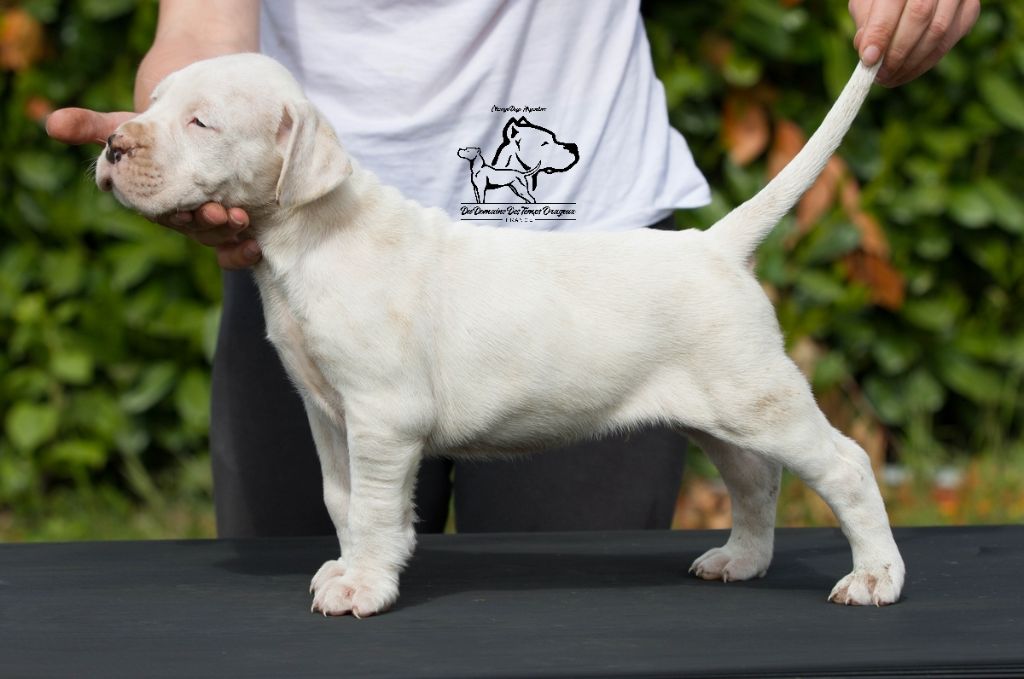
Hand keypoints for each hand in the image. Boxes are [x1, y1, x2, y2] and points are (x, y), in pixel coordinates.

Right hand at [46, 107, 261, 269]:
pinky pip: (236, 247)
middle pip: (195, 229)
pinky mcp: (234, 222)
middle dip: (208, 225)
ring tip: (242, 220)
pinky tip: (256, 245)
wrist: (194, 127)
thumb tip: (52, 123)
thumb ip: (91, 126)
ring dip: (230, 235)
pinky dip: (244, 251)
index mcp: (156, 202)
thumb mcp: (124, 126)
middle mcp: (182, 216)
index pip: (164, 215)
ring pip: (218, 239)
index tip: (185, 211)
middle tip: (222, 213)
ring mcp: (209, 222)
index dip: (175, 216)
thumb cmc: (155, 130)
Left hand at [849, 0, 979, 86]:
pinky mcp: (969, 9)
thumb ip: (866, 22)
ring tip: (890, 78)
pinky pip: (950, 40)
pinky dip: (927, 62)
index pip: (893, 3)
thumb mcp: (867, 2)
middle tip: (879, 75)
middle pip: (919, 16)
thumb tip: (870, 54)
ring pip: (939, 32)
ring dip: (912, 63)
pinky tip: (907, 72)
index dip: (880, 33)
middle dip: (897, 52)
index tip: (869, 60)